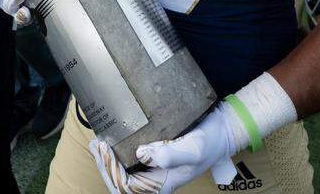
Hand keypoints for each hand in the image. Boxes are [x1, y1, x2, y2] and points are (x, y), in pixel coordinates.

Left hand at [89, 104, 241, 193]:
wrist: (222, 131)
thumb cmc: (210, 142)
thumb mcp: (193, 148)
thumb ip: (169, 155)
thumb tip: (142, 154)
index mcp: (162, 185)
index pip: (126, 187)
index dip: (112, 172)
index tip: (106, 150)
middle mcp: (155, 181)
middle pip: (121, 183)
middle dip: (105, 167)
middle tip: (98, 144)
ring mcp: (153, 170)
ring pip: (122, 174)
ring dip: (107, 161)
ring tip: (99, 142)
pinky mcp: (154, 157)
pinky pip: (129, 162)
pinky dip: (117, 153)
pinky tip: (110, 139)